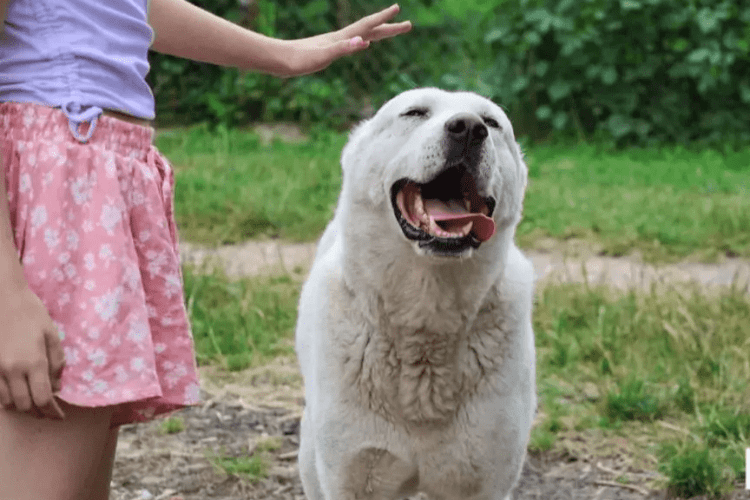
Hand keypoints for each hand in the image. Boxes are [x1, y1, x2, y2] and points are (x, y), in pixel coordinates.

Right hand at [0, 286, 65, 418]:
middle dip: (38, 411)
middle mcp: (12, 370)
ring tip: (33, 402)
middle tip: (48, 411)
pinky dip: (6, 398)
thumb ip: (57, 362)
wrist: (2, 297)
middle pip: (25, 405)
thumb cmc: (31, 313)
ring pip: (8, 402)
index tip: (59, 417)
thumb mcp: (52, 334)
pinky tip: (15, 393)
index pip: (43, 399)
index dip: (52, 412)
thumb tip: (57, 386)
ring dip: (21, 406)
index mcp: (34, 362)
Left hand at [281, 4, 411, 76]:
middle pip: (370, 29)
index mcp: (341, 38)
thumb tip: (364, 42)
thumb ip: (343, 48)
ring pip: (362, 35)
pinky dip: (362, 41)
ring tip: (390, 30)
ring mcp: (334, 43)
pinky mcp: (327, 50)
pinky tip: (364, 43)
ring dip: (378, 32)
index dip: (383, 18)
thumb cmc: (299, 60)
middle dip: (389, 27)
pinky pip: (353, 43)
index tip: (398, 10)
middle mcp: (340, 38)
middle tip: (408, 24)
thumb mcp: (323, 56)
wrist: (278, 60)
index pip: (367, 25)